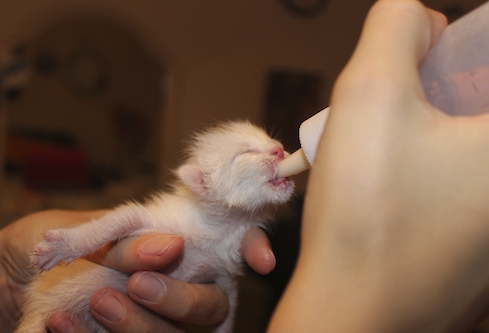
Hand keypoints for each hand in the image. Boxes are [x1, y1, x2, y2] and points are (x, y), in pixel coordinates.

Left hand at [0, 210, 274, 332]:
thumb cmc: (40, 246)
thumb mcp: (74, 229)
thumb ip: (123, 237)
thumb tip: (170, 246)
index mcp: (173, 248)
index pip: (228, 250)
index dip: (252, 250)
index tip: (260, 261)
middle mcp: (174, 289)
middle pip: (210, 306)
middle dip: (182, 298)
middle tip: (137, 284)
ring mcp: (153, 323)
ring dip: (140, 324)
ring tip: (97, 302)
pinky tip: (60, 325)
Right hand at [270, 0, 488, 330]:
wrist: (351, 311)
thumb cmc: (365, 217)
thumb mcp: (369, 94)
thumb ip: (396, 28)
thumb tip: (422, 23)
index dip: (458, 54)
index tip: (423, 70)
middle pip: (482, 103)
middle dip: (441, 93)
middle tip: (399, 112)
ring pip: (468, 144)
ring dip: (432, 131)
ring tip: (385, 157)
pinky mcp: (483, 242)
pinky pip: (463, 181)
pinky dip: (432, 166)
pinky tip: (393, 186)